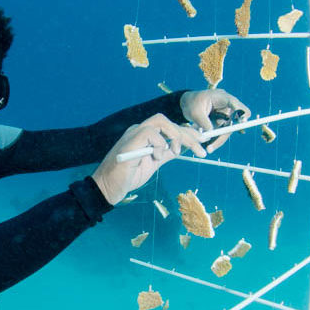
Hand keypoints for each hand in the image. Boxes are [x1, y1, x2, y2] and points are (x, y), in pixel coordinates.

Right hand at [92, 113, 206, 204]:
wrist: (108, 188)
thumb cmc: (128, 176)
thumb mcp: (153, 164)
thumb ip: (165, 154)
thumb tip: (180, 149)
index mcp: (145, 135)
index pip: (169, 127)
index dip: (187, 132)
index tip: (202, 141)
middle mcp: (139, 131)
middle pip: (167, 122)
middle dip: (187, 134)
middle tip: (199, 149)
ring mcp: (133, 134)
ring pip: (160, 121)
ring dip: (174, 136)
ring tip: (176, 152)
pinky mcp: (129, 142)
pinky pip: (149, 133)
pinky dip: (158, 144)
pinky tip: (157, 157)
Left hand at [179, 89, 251, 152]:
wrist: (188, 103)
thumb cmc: (192, 103)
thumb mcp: (195, 112)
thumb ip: (204, 122)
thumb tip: (211, 132)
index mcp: (223, 98)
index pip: (235, 104)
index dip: (241, 113)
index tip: (242, 121)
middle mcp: (228, 107)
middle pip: (233, 122)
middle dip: (224, 135)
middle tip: (211, 147)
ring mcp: (226, 116)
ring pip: (228, 131)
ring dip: (219, 141)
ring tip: (208, 149)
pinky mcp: (222, 123)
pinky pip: (222, 134)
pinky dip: (216, 140)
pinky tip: (209, 146)